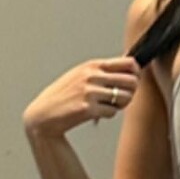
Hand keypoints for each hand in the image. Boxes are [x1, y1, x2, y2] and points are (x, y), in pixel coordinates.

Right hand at [22, 53, 140, 137]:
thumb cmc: (62, 96)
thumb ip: (101, 72)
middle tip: (122, 98)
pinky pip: (112, 112)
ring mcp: (90, 92)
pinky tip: (97, 114)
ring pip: (125, 97)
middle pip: (131, 81)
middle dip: (131, 91)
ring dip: (121, 105)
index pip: (128, 62)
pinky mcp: (88, 109)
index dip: (135, 73)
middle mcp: (92, 76)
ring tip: (109, 106)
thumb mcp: (80, 75)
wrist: (43, 115)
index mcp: (92, 65)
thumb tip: (129, 70)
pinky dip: (108, 115)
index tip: (133, 80)